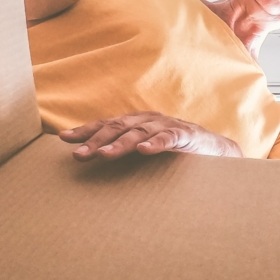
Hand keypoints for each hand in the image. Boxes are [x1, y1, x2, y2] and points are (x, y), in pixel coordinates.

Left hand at [60, 111, 243, 159]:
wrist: (215, 150)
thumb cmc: (174, 151)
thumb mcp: (146, 148)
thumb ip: (125, 150)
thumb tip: (91, 159)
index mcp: (138, 122)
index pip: (107, 123)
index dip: (86, 130)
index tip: (64, 139)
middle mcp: (149, 120)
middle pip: (118, 127)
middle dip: (96, 140)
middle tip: (79, 155)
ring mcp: (167, 126)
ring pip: (139, 132)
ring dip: (120, 144)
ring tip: (103, 155)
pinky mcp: (186, 135)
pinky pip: (168, 138)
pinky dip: (155, 143)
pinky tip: (144, 150)